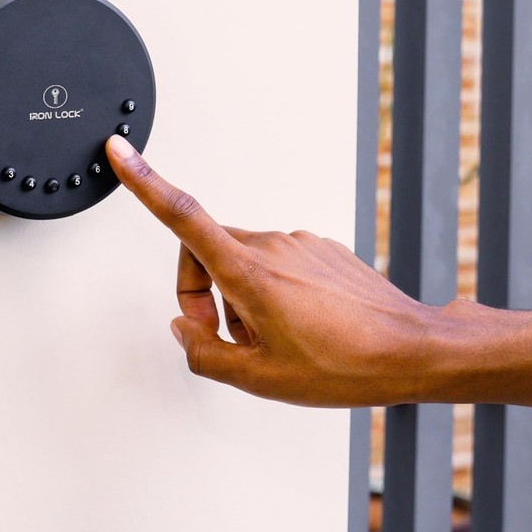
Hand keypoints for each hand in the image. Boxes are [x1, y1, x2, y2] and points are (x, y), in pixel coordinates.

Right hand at [104, 134, 470, 406]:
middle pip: (207, 250)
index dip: (146, 182)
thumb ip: (206, 353)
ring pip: (243, 258)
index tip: (122, 153)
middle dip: (201, 291)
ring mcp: (300, 243)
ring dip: (239, 296)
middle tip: (222, 336)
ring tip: (271, 339)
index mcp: (250, 271)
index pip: (184, 218)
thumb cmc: (345, 363)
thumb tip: (185, 331)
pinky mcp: (320, 248)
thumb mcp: (260, 378)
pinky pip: (277, 260)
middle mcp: (273, 245)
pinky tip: (297, 324)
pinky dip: (270, 289)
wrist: (409, 348)